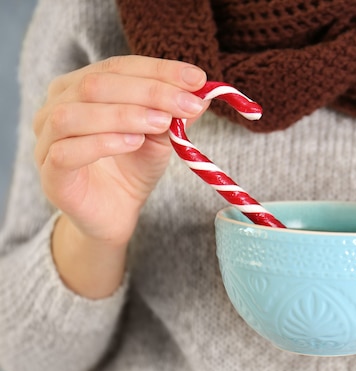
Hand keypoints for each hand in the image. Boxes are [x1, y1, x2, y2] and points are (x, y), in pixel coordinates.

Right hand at [34, 55, 208, 245]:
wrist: (114, 214)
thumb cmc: (132, 167)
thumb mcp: (160, 135)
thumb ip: (175, 112)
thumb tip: (203, 93)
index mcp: (81, 87)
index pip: (119, 66)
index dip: (159, 70)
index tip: (197, 79)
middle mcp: (57, 106)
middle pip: (97, 84)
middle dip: (149, 91)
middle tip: (187, 104)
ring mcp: (47, 140)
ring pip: (76, 114)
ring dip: (124, 114)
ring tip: (162, 123)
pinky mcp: (50, 174)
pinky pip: (67, 152)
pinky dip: (103, 143)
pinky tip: (134, 142)